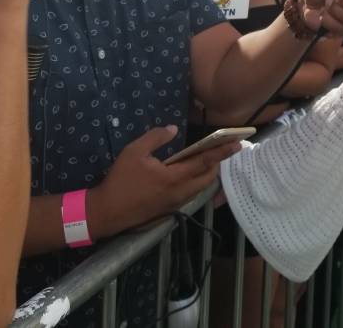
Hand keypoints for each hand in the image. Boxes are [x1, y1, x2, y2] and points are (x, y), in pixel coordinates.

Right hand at [89, 125, 239, 238]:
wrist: (106, 213)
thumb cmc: (120, 181)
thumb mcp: (134, 152)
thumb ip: (155, 138)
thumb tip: (173, 130)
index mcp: (174, 178)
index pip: (205, 162)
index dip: (222, 152)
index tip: (237, 144)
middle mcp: (180, 192)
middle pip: (207, 177)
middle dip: (217, 163)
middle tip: (222, 150)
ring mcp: (175, 203)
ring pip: (199, 188)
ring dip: (207, 174)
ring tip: (208, 159)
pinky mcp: (168, 210)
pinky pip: (190, 194)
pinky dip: (196, 182)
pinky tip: (188, 174)